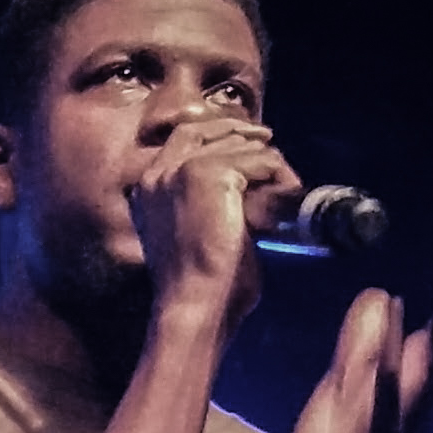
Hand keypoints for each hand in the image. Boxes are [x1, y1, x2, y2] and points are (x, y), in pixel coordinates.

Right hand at [124, 118, 299, 324]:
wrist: (195, 302)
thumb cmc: (201, 285)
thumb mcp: (197, 232)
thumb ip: (209, 200)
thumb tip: (251, 176)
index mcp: (148, 186)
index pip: (184, 136)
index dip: (219, 132)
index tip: (249, 138)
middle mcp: (158, 171)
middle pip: (209, 129)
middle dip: (244, 136)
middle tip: (270, 144)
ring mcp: (181, 169)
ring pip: (240, 145)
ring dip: (269, 165)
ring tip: (285, 190)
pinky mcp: (207, 173)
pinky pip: (259, 160)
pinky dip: (278, 177)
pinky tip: (284, 198)